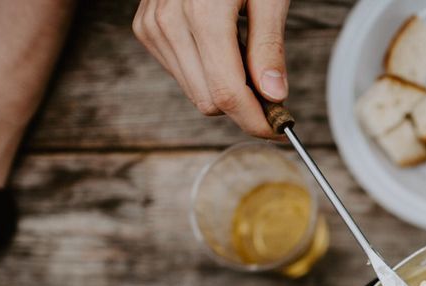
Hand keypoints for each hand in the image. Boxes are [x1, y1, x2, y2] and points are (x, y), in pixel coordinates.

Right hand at [133, 0, 288, 137]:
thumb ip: (269, 46)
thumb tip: (274, 95)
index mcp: (203, 15)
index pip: (228, 95)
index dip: (257, 121)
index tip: (280, 130)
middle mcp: (169, 23)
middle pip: (209, 101)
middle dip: (244, 103)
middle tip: (270, 87)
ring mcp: (152, 26)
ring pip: (195, 92)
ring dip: (224, 86)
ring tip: (242, 50)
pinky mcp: (145, 28)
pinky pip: (181, 73)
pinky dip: (206, 70)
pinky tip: (219, 43)